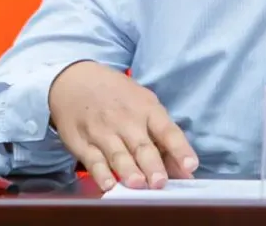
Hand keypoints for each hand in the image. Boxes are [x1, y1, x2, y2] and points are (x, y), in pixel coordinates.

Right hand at [48, 61, 198, 191]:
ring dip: (129, 171)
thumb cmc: (118, 96)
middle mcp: (126, 120)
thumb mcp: (144, 104)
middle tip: (161, 182)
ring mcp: (103, 132)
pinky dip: (100, 173)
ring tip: (138, 184)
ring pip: (118, 155)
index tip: (191, 165)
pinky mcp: (82, 143)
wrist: (74, 80)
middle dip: (153, 165)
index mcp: (147, 109)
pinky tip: (108, 184)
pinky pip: (93, 161)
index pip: (167, 131)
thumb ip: (163, 137)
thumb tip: (184, 170)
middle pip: (142, 146)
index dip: (180, 149)